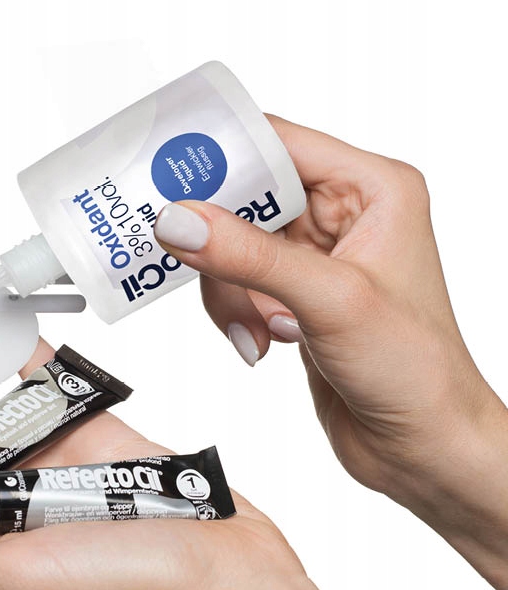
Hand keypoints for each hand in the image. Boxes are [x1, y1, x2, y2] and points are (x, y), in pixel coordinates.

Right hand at [153, 116, 507, 589]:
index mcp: (372, 190)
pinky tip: (263, 341)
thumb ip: (251, 257)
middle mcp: (342, 216)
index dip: (222, 156)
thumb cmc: (416, 370)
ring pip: (233, 249)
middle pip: (245, 200)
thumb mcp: (330, 301)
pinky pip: (237, 285)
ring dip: (230, 293)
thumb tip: (182, 222)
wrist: (420, 444)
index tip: (168, 176)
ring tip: (259, 328)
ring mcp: (314, 259)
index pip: (279, 144)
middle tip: (197, 266)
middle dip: (220, 244)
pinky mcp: (294, 297)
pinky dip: (236, 314)